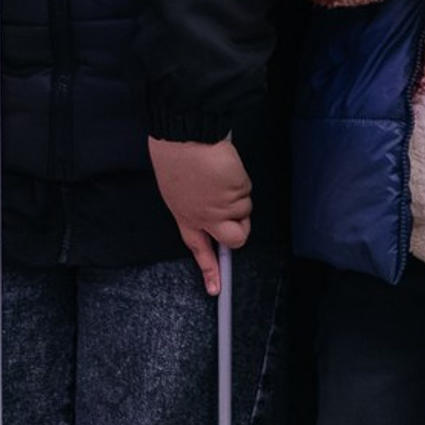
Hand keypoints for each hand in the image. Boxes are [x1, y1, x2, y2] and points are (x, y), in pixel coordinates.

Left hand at [150, 135, 251, 293]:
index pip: (198, 248)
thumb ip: (194, 204)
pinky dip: (240, 181)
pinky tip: (225, 169)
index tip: (215, 289)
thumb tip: (212, 212)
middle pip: (235, 239)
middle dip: (241, 229)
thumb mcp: (177, 186)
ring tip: (221, 175)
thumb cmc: (176, 154)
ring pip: (245, 211)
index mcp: (185, 215)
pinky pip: (247, 191)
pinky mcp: (237, 193)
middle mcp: (204, 218)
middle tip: (235, 209)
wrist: (184, 135)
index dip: (209, 270)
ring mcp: (222, 207)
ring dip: (239, 194)